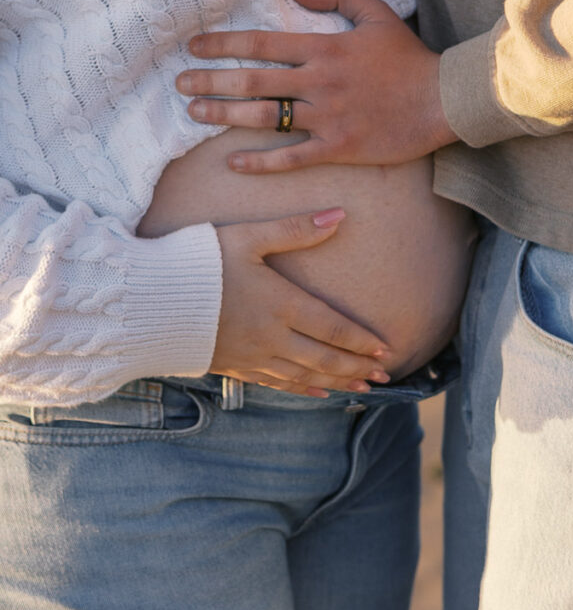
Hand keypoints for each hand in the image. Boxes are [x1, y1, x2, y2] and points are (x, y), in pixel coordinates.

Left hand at [177, 0, 456, 173]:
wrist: (442, 100)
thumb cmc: (409, 58)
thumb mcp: (377, 12)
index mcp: (324, 49)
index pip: (261, 43)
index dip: (222, 44)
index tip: (193, 47)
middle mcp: (318, 82)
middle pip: (252, 82)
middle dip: (210, 82)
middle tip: (180, 85)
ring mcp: (326, 118)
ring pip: (264, 118)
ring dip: (224, 116)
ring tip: (194, 114)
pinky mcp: (338, 148)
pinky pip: (291, 157)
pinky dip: (261, 162)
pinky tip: (234, 162)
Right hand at [211, 207, 390, 396]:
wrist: (148, 301)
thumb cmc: (197, 261)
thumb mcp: (248, 236)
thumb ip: (295, 229)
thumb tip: (339, 216)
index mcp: (282, 304)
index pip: (334, 328)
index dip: (362, 341)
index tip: (387, 349)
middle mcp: (273, 336)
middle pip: (325, 357)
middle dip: (358, 367)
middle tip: (387, 376)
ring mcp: (253, 356)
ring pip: (305, 376)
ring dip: (337, 383)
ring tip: (363, 388)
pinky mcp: (233, 366)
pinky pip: (277, 384)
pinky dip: (302, 390)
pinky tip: (316, 394)